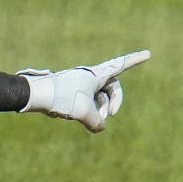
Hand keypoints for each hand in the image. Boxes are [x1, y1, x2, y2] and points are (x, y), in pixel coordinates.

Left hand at [19, 50, 150, 132]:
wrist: (35, 95)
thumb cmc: (61, 99)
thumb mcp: (85, 113)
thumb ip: (97, 122)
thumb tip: (99, 127)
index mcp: (96, 74)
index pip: (121, 65)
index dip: (135, 60)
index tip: (148, 54)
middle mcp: (89, 76)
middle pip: (111, 88)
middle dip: (113, 102)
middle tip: (110, 115)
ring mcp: (79, 84)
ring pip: (97, 98)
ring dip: (99, 110)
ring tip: (92, 121)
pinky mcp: (70, 93)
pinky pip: (85, 103)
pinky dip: (87, 112)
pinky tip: (75, 116)